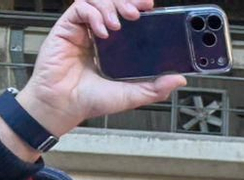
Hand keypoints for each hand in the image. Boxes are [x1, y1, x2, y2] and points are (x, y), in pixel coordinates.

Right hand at [6, 0, 186, 151]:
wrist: (64, 105)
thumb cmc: (91, 100)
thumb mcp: (131, 95)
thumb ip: (155, 88)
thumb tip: (179, 79)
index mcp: (116, 46)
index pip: (127, 17)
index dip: (137, 6)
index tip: (150, 7)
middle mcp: (99, 35)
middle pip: (112, 3)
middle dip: (126, 2)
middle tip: (136, 13)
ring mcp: (82, 30)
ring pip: (96, 1)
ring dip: (109, 7)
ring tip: (117, 24)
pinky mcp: (66, 28)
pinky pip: (79, 8)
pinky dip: (93, 14)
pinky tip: (102, 31)